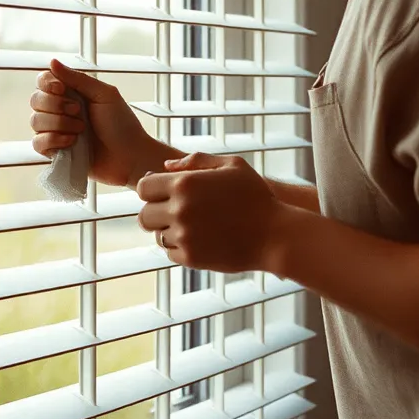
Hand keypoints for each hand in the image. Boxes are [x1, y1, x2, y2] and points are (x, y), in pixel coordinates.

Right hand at [30, 60, 177, 188]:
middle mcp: (60, 110)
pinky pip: (37, 143)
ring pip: (35, 121)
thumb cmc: (122, 125)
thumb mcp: (104, 95)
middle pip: (36, 100)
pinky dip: (53, 140)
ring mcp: (56, 131)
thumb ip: (78, 79)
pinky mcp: (55, 152)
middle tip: (79, 112)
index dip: (47, 83)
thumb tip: (52, 61)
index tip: (61, 89)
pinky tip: (72, 142)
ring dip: (59, 124)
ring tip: (81, 130)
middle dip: (55, 105)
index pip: (43, 81)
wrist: (129, 158)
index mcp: (71, 93)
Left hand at [137, 153, 286, 271]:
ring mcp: (183, 236)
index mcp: (184, 183)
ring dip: (168, 231)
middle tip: (174, 212)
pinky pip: (170, 253)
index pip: (143, 188)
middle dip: (156, 212)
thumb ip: (196, 160)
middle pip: (144, 215)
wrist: (275, 235)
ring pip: (157, 235)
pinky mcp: (190, 257)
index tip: (164, 193)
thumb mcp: (232, 166)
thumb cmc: (256, 197)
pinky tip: (201, 239)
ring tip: (192, 226)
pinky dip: (180, 247)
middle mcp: (179, 210)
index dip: (152, 190)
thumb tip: (166, 166)